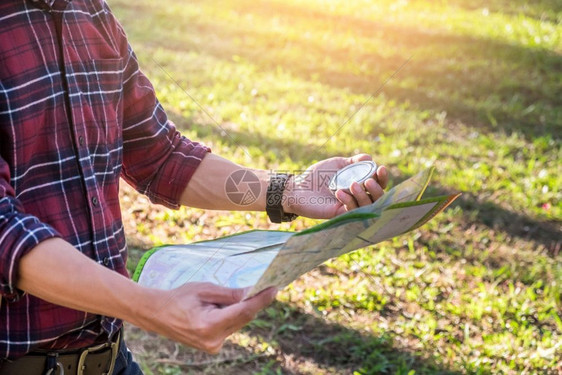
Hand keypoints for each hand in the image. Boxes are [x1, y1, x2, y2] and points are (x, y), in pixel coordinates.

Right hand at [137, 283, 276, 353]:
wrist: (157, 315)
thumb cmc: (179, 298)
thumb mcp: (203, 289)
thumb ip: (228, 293)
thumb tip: (251, 292)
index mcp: (209, 325)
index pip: (243, 312)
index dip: (261, 300)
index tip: (274, 289)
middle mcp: (213, 340)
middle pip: (243, 318)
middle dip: (252, 301)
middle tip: (263, 285)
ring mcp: (213, 346)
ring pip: (238, 322)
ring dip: (240, 308)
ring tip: (224, 296)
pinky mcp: (213, 346)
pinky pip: (230, 327)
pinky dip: (232, 315)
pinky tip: (222, 306)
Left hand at [283, 154, 387, 218]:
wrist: (298, 187)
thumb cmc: (317, 176)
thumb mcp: (337, 164)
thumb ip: (353, 161)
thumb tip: (369, 158)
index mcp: (359, 184)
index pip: (378, 184)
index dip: (382, 178)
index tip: (380, 168)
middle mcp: (357, 198)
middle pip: (378, 198)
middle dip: (377, 189)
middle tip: (369, 180)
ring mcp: (350, 207)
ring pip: (367, 206)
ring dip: (363, 195)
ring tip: (353, 184)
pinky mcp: (340, 216)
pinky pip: (351, 212)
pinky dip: (348, 201)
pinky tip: (340, 192)